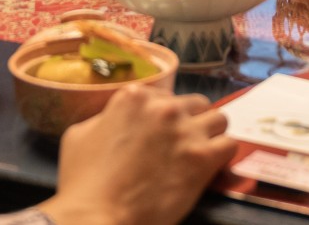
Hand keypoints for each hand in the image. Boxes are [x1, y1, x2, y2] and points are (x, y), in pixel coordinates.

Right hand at [41, 89, 235, 224]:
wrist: (96, 217)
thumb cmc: (83, 183)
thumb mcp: (79, 136)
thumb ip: (104, 118)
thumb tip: (113, 119)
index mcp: (133, 97)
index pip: (164, 96)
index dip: (164, 117)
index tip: (163, 133)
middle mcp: (163, 107)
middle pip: (195, 104)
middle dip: (191, 122)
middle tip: (183, 144)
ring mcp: (185, 130)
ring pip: (218, 119)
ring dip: (211, 135)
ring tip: (201, 153)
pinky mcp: (202, 157)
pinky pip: (230, 145)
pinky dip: (223, 156)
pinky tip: (211, 167)